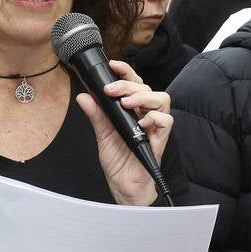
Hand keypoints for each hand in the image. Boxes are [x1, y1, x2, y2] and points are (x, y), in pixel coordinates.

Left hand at [74, 59, 172, 206]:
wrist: (124, 186)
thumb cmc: (118, 162)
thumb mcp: (102, 135)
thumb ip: (96, 115)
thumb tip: (84, 97)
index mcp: (132, 111)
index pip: (134, 84)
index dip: (126, 72)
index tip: (113, 65)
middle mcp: (145, 116)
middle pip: (146, 88)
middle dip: (128, 85)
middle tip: (112, 91)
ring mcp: (154, 127)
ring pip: (162, 99)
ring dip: (143, 97)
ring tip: (127, 104)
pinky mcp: (160, 140)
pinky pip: (166, 121)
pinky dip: (154, 118)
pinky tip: (141, 122)